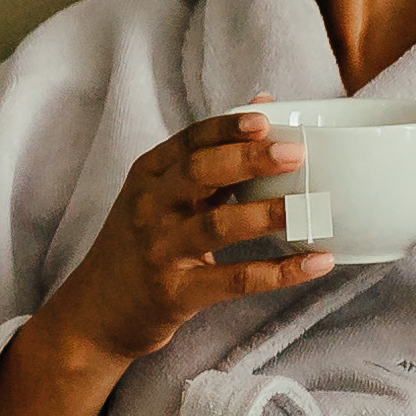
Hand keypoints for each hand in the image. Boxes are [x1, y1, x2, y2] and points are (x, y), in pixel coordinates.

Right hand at [40, 105, 327, 365]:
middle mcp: (150, 207)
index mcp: (150, 175)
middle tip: (294, 154)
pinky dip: (279, 272)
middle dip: (247, 160)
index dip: (227, 128)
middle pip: (199, 174)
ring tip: (309, 209)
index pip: (190, 141)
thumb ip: (211, 155)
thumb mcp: (163, 194)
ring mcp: (160, 250)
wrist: (97, 311)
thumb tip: (264, 104)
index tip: (265, 119)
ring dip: (265, 215)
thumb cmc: (143, 243)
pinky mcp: (176, 293)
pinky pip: (234, 280)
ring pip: (216, 226)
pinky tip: (317, 262)